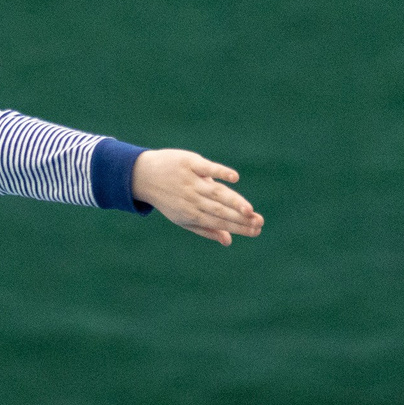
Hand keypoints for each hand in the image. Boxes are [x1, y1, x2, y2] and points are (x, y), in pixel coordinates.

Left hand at [131, 148, 262, 246]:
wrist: (143, 175)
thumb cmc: (168, 199)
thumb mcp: (183, 217)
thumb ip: (207, 230)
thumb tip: (229, 242)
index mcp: (191, 214)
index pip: (219, 222)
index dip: (238, 227)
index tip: (256, 231)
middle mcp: (192, 199)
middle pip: (220, 209)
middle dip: (240, 218)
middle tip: (260, 222)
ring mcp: (191, 181)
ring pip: (216, 193)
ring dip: (234, 201)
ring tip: (250, 210)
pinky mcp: (190, 163)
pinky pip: (207, 168)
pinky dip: (220, 172)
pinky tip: (234, 178)